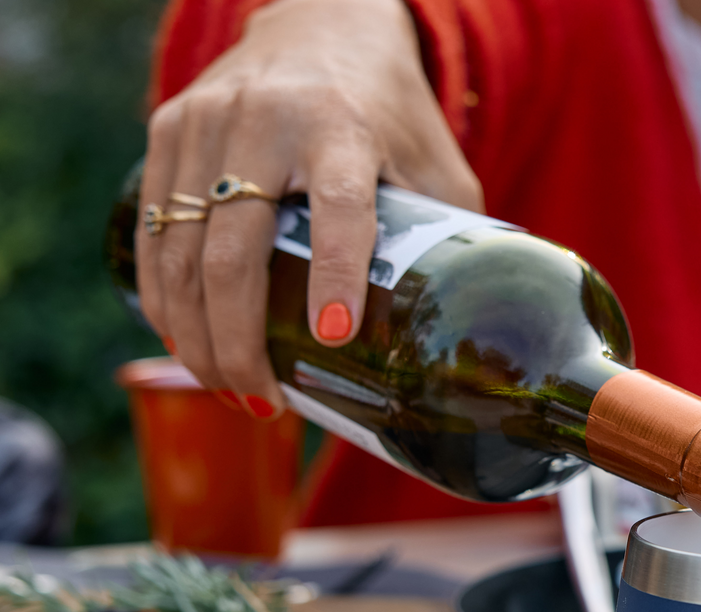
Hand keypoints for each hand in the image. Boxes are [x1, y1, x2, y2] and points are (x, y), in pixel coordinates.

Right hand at [136, 0, 481, 417]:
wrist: (321, 20)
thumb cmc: (390, 110)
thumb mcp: (435, 162)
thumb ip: (449, 236)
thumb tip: (463, 333)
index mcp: (344, 127)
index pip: (340, 207)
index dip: (335, 275)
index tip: (335, 338)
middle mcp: (267, 120)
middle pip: (237, 251)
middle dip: (240, 343)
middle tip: (260, 401)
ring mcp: (208, 122)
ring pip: (183, 251)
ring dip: (196, 336)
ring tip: (225, 388)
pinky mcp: (169, 129)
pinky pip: (153, 231)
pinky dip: (162, 298)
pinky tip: (182, 343)